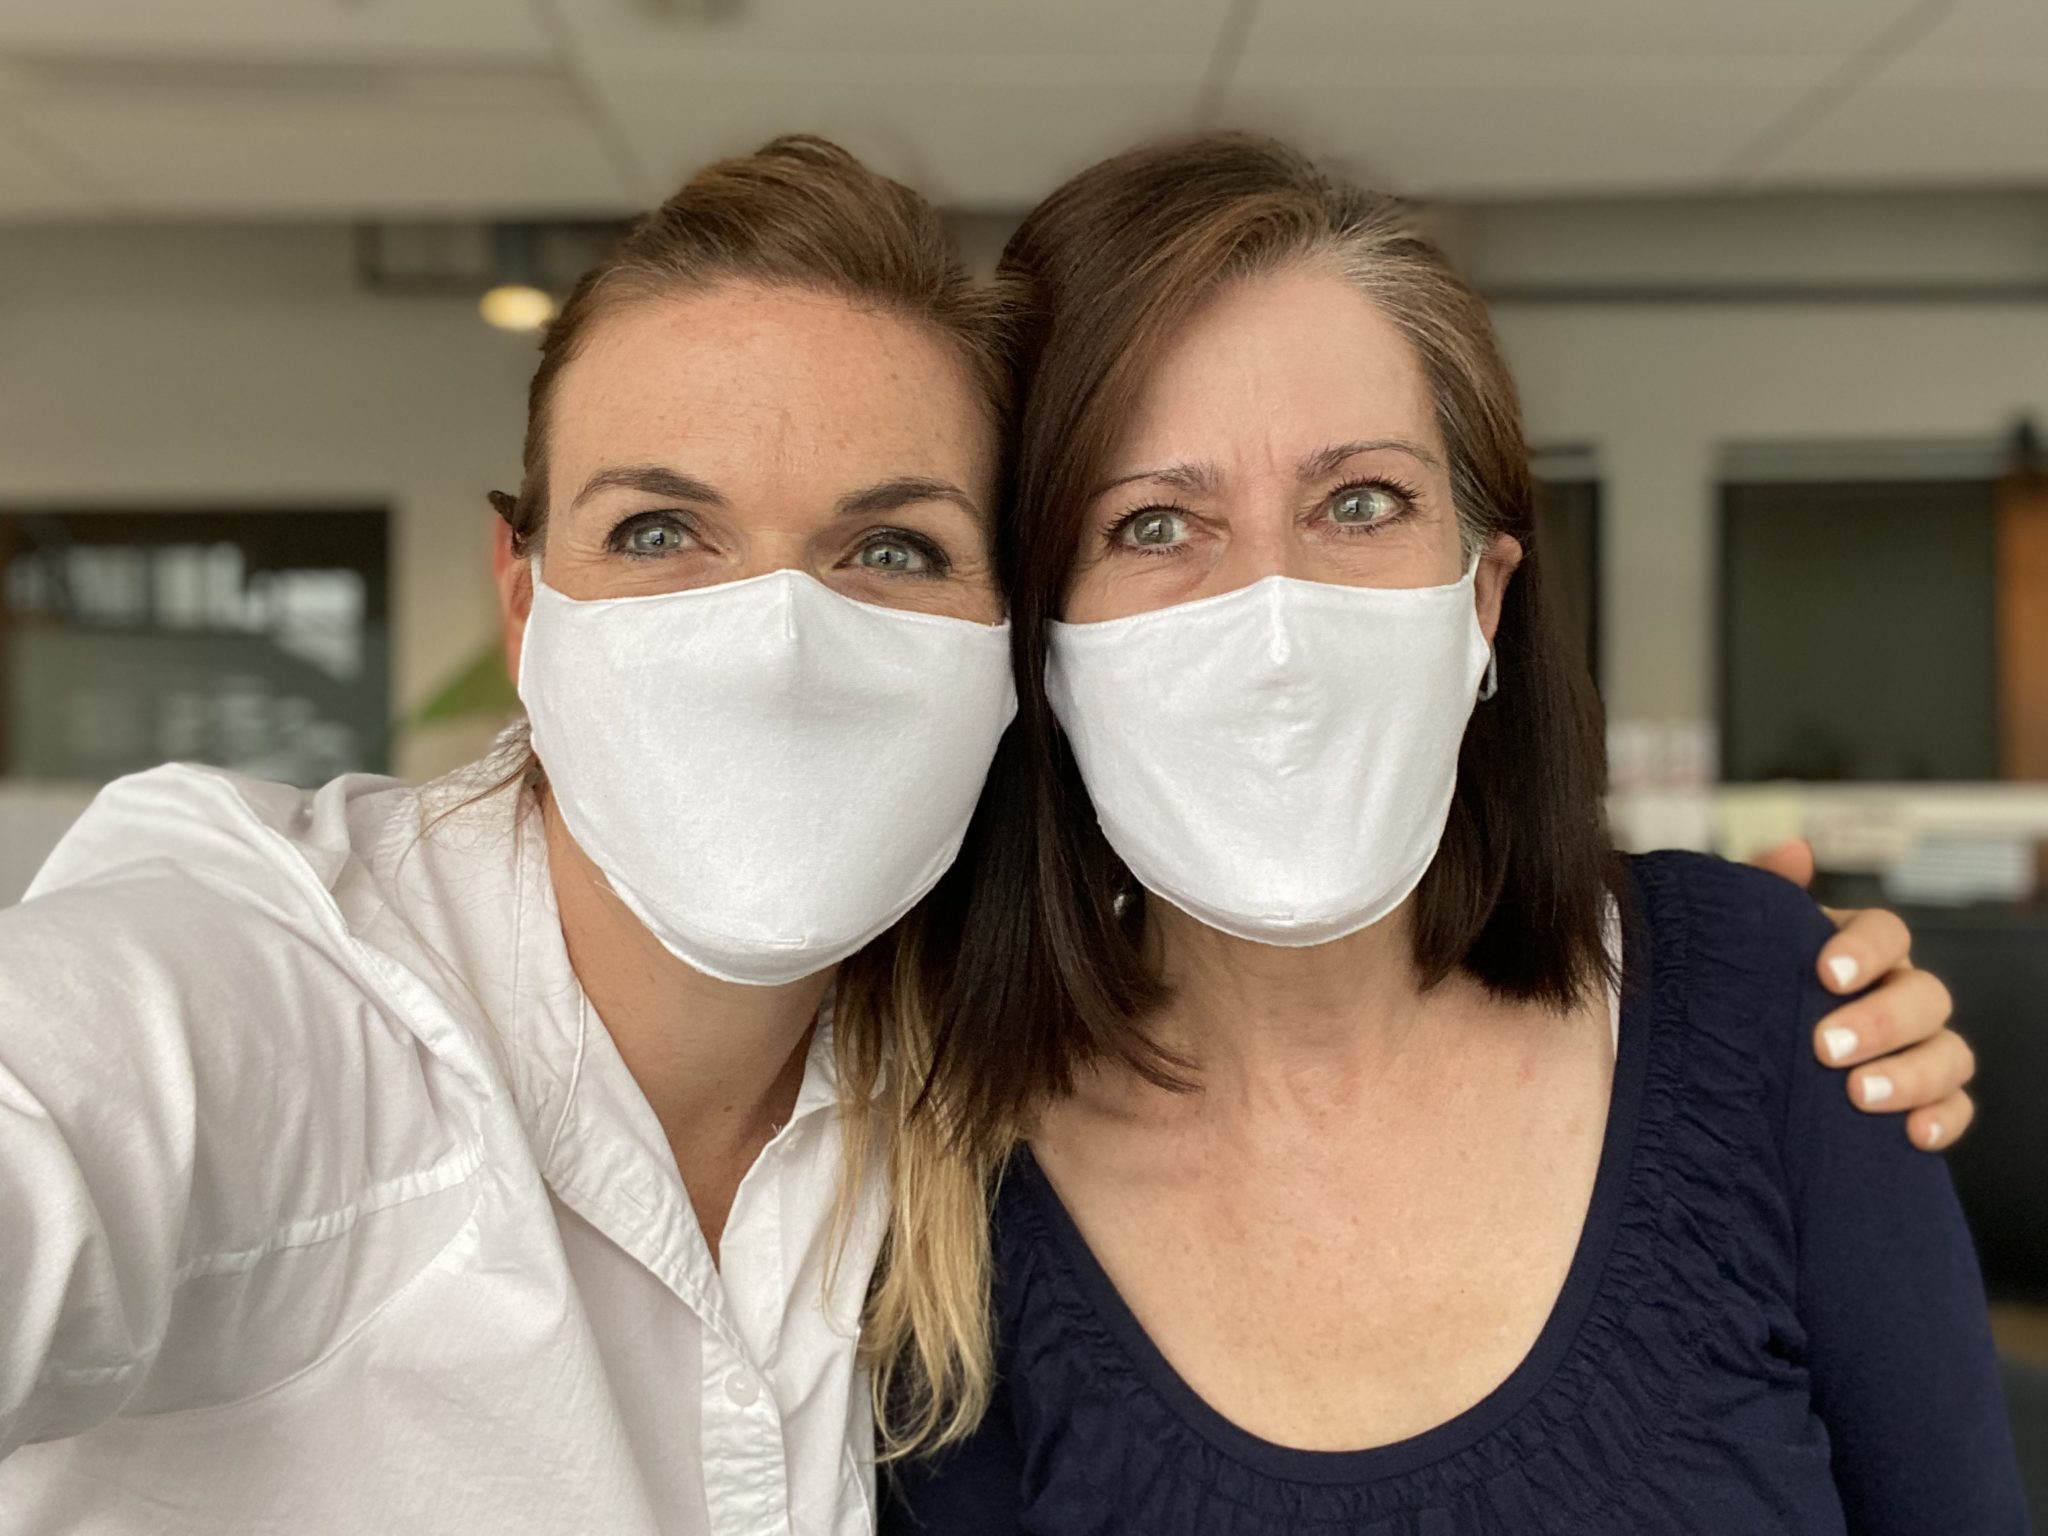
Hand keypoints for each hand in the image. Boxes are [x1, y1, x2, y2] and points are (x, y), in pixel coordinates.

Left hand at [1748, 840, 1974, 1151]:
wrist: (1735, 1057)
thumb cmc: (1747, 987)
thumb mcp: (1742, 939)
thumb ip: (1762, 891)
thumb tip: (1791, 851)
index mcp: (1860, 949)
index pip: (1888, 932)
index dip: (1865, 949)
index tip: (1827, 974)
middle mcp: (1898, 992)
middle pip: (1924, 995)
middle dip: (1880, 1022)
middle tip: (1825, 1047)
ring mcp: (1917, 1047)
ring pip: (1949, 1053)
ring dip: (1912, 1074)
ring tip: (1859, 1094)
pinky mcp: (1923, 1100)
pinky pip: (1955, 1108)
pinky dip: (1942, 1119)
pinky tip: (1912, 1134)